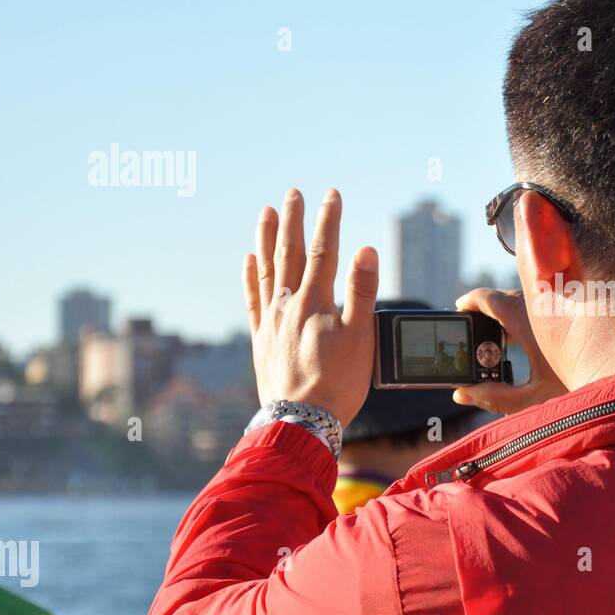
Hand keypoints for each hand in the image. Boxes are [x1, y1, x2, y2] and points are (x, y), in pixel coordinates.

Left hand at [242, 188, 378, 427]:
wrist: (300, 421)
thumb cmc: (337, 383)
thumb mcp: (360, 339)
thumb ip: (362, 292)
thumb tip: (366, 249)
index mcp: (315, 302)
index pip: (323, 251)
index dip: (328, 221)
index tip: (332, 194)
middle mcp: (288, 305)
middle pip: (290, 254)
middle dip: (294, 221)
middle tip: (294, 193)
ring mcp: (271, 321)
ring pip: (267, 270)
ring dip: (267, 239)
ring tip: (267, 213)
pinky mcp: (261, 339)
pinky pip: (252, 300)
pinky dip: (250, 277)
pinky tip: (248, 259)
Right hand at [452, 288, 566, 414]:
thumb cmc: (583, 390)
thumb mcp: (532, 399)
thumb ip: (495, 398)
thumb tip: (463, 394)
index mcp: (528, 320)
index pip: (490, 298)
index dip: (470, 302)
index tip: (459, 308)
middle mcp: (545, 306)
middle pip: (507, 299)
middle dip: (489, 313)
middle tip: (476, 331)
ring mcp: (562, 307)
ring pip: (529, 302)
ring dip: (512, 316)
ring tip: (500, 341)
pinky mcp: (577, 314)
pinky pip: (547, 307)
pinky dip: (532, 319)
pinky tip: (533, 342)